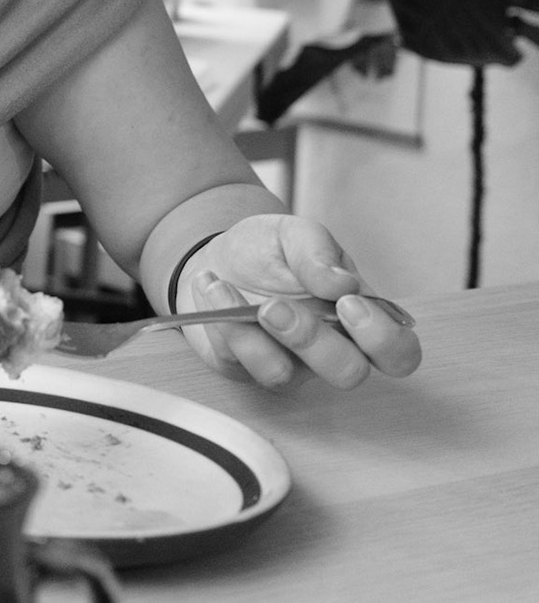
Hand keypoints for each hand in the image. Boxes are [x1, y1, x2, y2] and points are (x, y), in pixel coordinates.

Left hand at [178, 214, 421, 389]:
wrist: (216, 256)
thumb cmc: (269, 250)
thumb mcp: (295, 234)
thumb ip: (319, 252)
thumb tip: (344, 283)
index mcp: (360, 318)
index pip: (399, 353)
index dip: (383, 340)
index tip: (348, 303)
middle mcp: (330, 349)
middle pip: (347, 374)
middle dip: (312, 340)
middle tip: (276, 305)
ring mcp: (287, 364)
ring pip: (283, 377)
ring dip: (251, 334)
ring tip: (225, 288)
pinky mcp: (244, 368)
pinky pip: (235, 362)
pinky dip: (219, 322)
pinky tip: (211, 286)